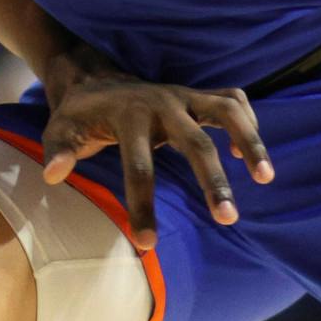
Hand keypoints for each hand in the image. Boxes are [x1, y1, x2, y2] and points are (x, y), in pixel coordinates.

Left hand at [41, 52, 274, 250]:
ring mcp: (183, 95)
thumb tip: (53, 175)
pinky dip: (248, 122)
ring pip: (227, 112)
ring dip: (250, 141)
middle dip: (213, 181)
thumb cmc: (78, 114)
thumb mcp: (59, 130)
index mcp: (128, 116)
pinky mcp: (197, 94)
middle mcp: (162, 103)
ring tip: (266, 177)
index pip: (138, 167)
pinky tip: (246, 157)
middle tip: (227, 219)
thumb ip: (58, 152)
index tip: (147, 244)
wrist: (94, 76)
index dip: (142, 206)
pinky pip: (233, 100)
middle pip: (195, 143)